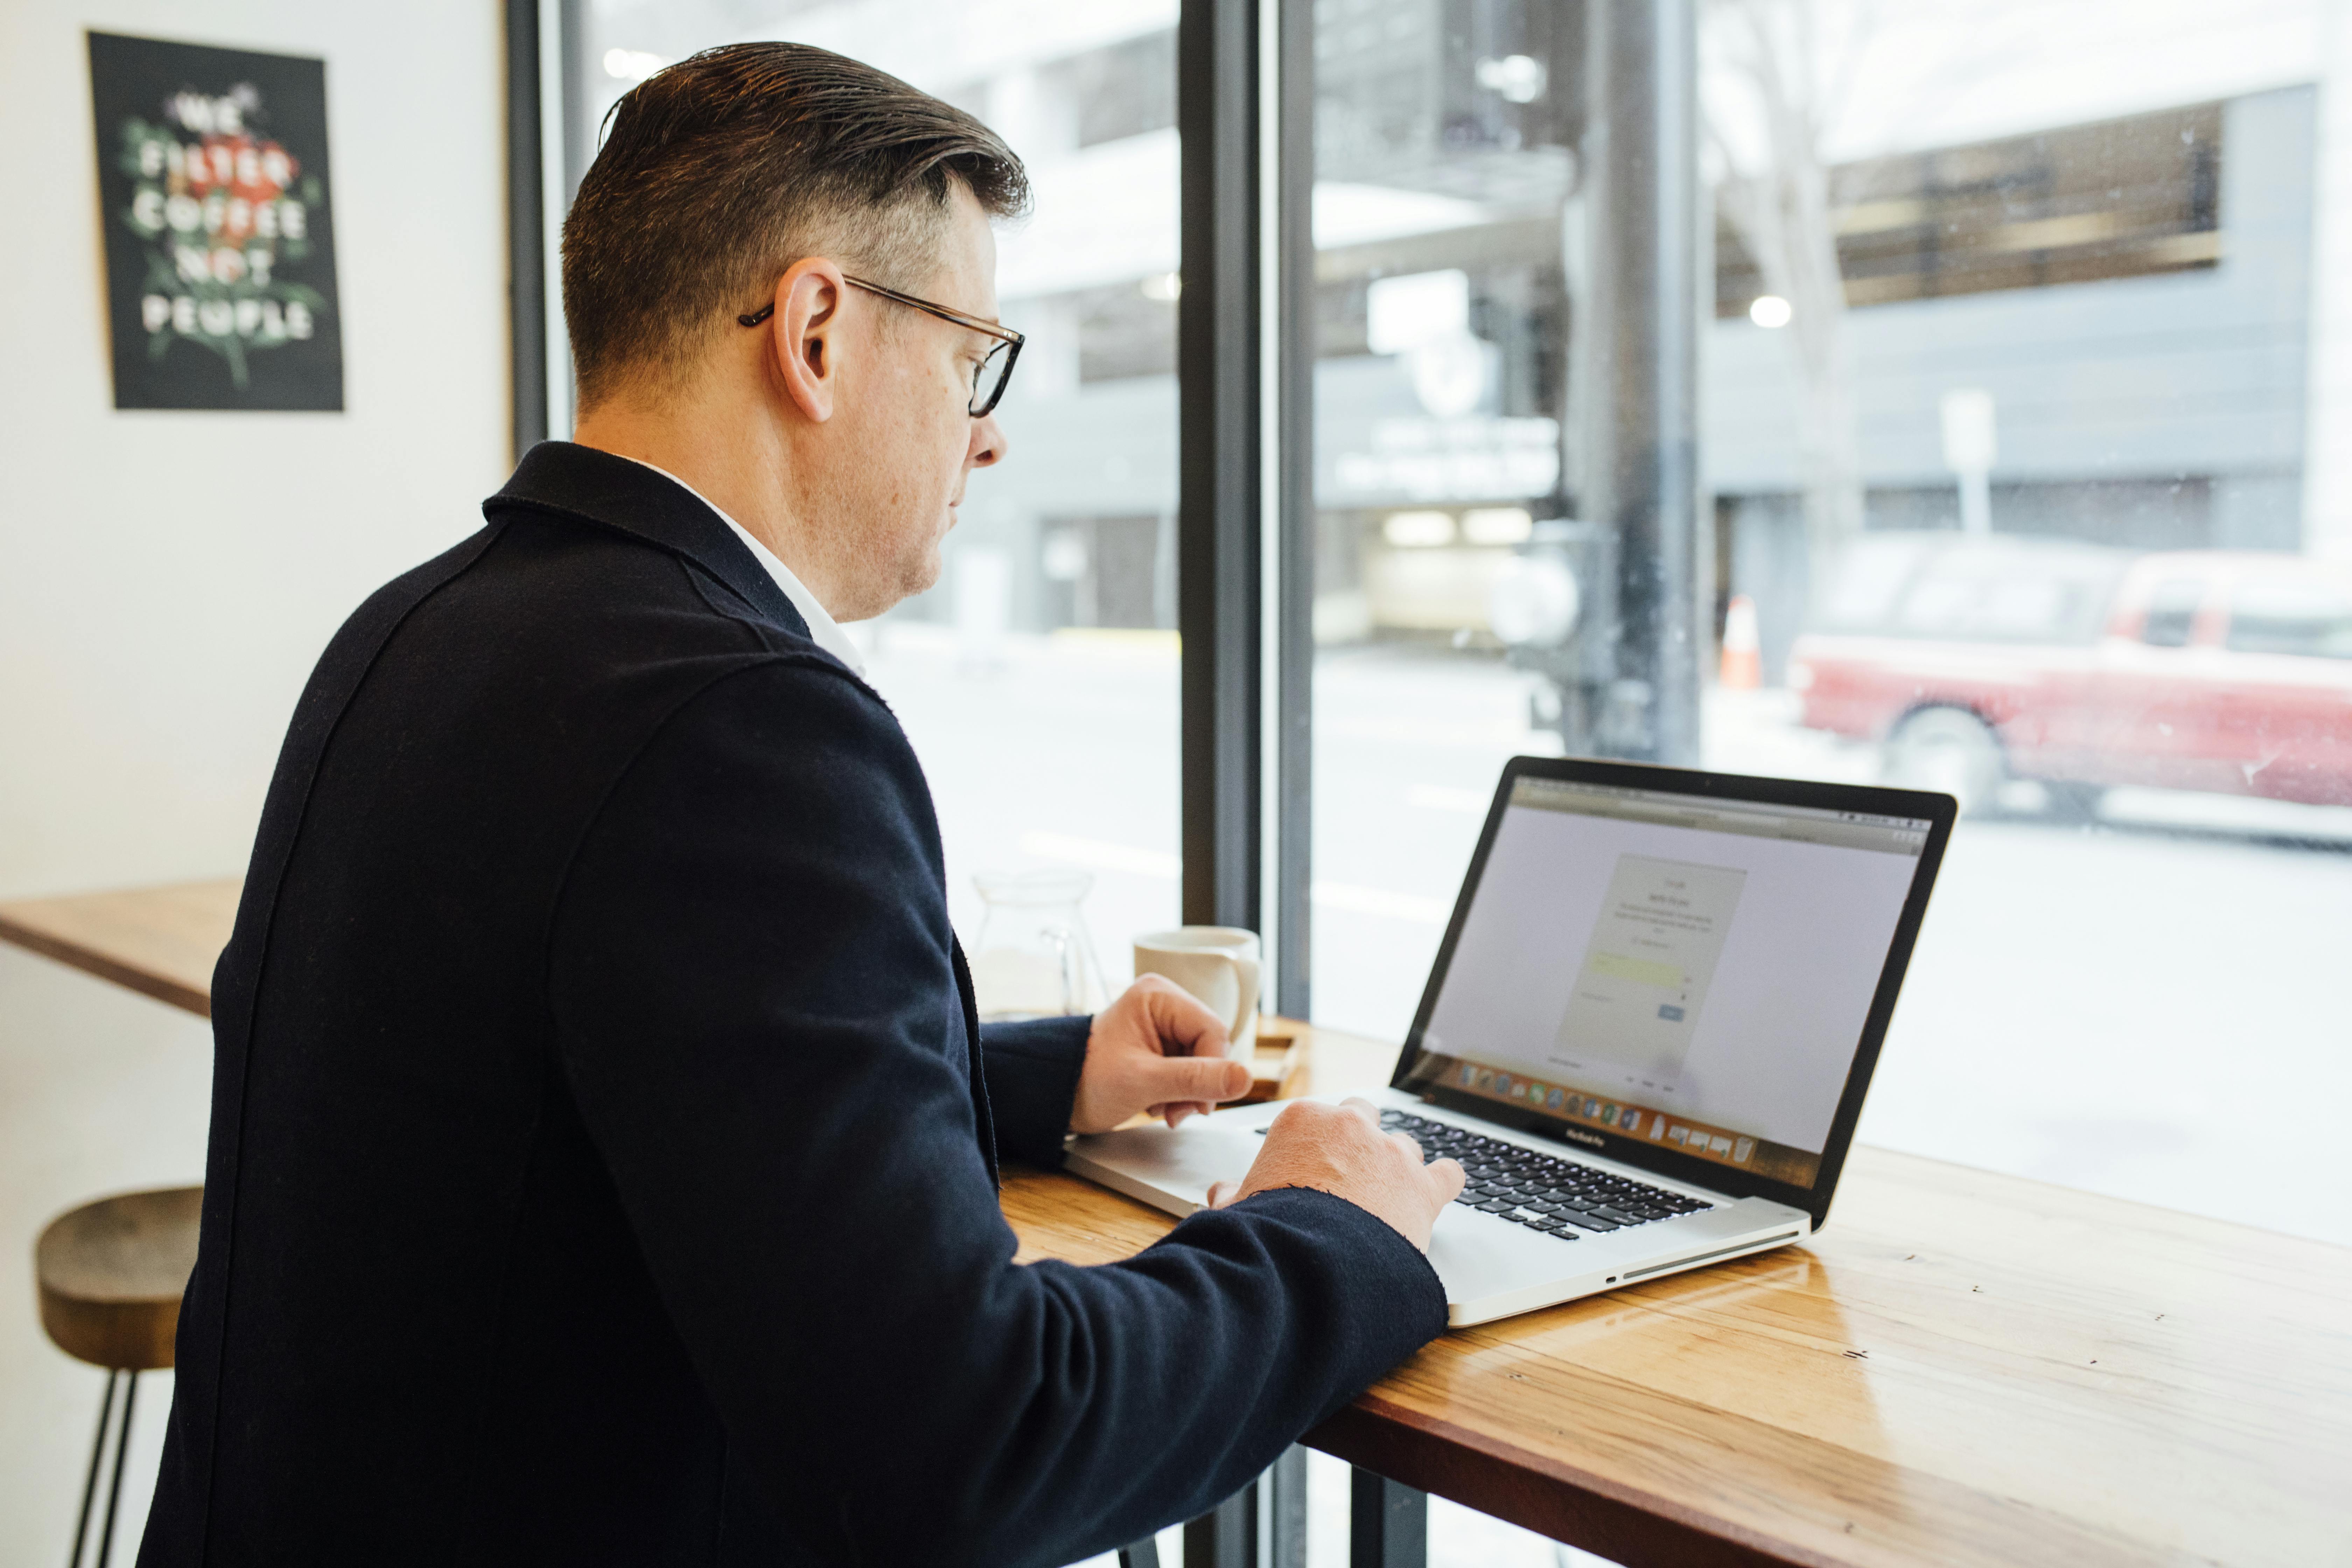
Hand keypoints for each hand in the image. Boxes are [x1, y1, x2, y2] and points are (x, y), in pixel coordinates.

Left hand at [1069, 975, 1253, 1133]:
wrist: (1058, 1095)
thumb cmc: (1088, 1080)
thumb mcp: (1144, 1082)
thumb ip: (1195, 1079)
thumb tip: (1246, 1078)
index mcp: (1158, 996)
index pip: (1212, 1030)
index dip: (1214, 1070)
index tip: (1200, 1105)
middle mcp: (1164, 1004)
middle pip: (1211, 1047)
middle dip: (1197, 1085)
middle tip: (1177, 1112)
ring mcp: (1164, 1026)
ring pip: (1204, 1062)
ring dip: (1189, 1093)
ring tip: (1162, 1109)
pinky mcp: (1163, 1047)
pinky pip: (1191, 1070)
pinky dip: (1180, 1093)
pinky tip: (1159, 1103)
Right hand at [1206, 1097, 1464, 1251]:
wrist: (1308, 1261)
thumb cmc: (1268, 1231)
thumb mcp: (1238, 1207)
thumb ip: (1233, 1194)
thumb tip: (1220, 1194)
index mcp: (1304, 1120)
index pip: (1317, 1117)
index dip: (1317, 1145)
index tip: (1314, 1167)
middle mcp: (1351, 1126)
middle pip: (1365, 1117)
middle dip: (1360, 1141)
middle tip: (1351, 1174)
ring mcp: (1391, 1154)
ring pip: (1405, 1145)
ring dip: (1399, 1165)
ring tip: (1389, 1195)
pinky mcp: (1423, 1187)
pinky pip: (1448, 1173)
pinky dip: (1444, 1182)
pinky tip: (1439, 1191)